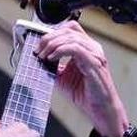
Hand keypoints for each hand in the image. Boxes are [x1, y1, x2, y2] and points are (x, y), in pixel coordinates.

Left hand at [36, 21, 128, 136]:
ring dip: (52, 44)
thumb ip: (52, 65)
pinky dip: (60, 51)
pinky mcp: (94, 63)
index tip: (39, 45)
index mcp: (86, 48)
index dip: (52, 33)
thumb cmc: (84, 93)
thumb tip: (37, 59)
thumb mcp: (62, 76)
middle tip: (38, 50)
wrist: (99, 108)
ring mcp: (94, 54)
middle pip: (68, 30)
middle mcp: (92, 48)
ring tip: (43, 56)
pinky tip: (52, 58)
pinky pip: (76, 49)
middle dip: (49, 38)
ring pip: (71, 37)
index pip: (69, 28)